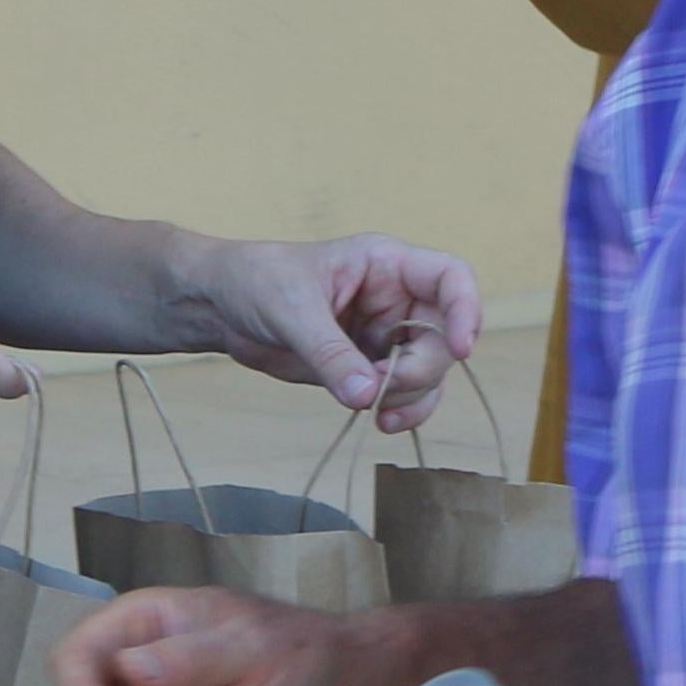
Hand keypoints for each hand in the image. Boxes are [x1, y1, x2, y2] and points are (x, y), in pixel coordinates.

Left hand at [186, 238, 483, 429]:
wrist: (219, 307)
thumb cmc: (255, 281)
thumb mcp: (291, 310)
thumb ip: (330, 353)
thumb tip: (367, 395)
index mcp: (387, 265)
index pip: (451, 278)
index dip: (466, 310)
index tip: (459, 348)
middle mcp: (396, 299)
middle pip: (443, 337)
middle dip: (421, 370)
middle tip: (382, 390)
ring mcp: (384, 336)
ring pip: (428, 372)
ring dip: (412, 397)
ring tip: (376, 413)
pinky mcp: (367, 368)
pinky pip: (402, 393)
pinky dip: (399, 410)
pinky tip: (377, 420)